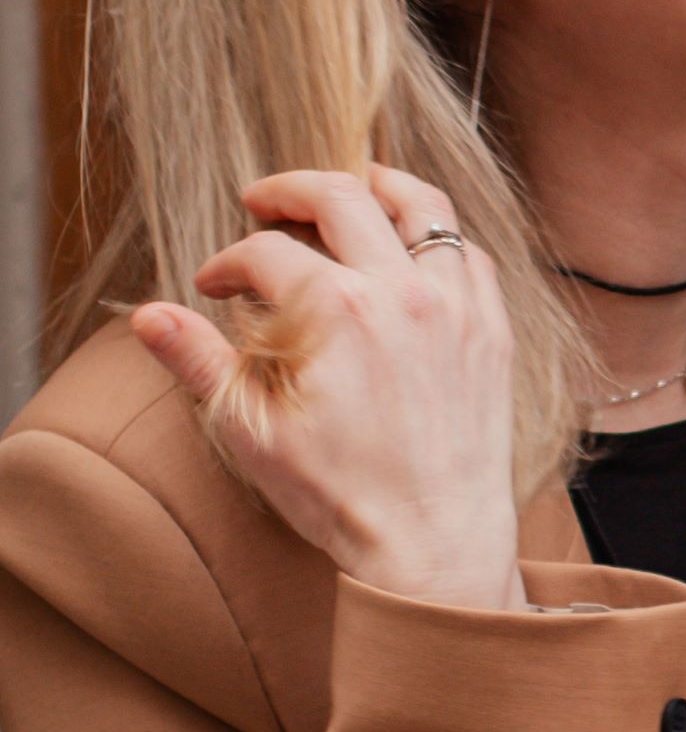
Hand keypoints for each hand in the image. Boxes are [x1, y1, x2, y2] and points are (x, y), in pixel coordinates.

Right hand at [130, 167, 523, 612]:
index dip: (227, 263)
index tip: (213, 285)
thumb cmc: (342, 496)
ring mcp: (455, 306)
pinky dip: (434, 236)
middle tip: (263, 200)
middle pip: (340, 196)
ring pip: (422, 205)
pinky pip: (467, 253)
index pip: (264, 253)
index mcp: (335, 311)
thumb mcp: (252, 432)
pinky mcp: (491, 329)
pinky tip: (409, 247)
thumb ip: (200, 362)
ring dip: (376, 186)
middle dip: (289, 190)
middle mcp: (401, 293)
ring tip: (347, 188)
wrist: (432, 545)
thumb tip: (149, 317)